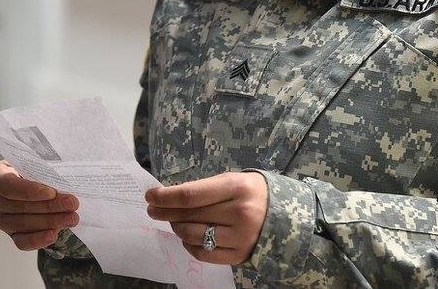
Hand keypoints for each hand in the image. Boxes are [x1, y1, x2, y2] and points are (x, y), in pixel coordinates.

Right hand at [0, 160, 79, 250]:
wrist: (37, 181)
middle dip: (49, 206)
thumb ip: (43, 167)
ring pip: (23, 224)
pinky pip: (22, 242)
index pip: (8, 185)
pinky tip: (54, 235)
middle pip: (19, 206)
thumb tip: (61, 177)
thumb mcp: (37, 160)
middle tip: (72, 204)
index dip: (29, 191)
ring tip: (72, 218)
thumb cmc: (36, 167)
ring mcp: (1, 219)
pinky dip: (38, 240)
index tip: (51, 193)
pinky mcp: (11, 234)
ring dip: (50, 221)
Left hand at [145, 172, 268, 264]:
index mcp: (237, 187)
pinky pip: (203, 253)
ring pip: (194, 235)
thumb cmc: (253, 192)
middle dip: (166, 212)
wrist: (287, 215)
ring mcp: (240, 237)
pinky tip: (187, 237)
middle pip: (190, 216)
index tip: (150, 195)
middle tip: (153, 209)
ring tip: (173, 221)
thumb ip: (206, 189)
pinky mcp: (239, 256)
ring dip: (177, 228)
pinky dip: (190, 245)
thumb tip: (170, 198)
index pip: (191, 195)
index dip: (166, 197)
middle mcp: (239, 213)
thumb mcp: (233, 181)